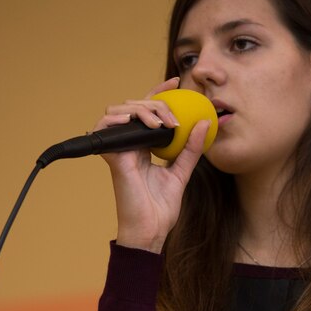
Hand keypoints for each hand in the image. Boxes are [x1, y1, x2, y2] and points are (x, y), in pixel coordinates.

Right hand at [93, 77, 210, 251]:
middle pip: (136, 106)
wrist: (150, 230)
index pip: (149, 111)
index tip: (178, 81)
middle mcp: (129, 145)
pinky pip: (105, 127)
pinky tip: (138, 123)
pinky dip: (118, 119)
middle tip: (174, 119)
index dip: (160, 92)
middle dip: (155, 102)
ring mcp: (119, 149)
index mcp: (144, 147)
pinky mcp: (112, 156)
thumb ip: (191, 150)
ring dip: (141, 109)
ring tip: (161, 123)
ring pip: (121, 110)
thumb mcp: (181, 174)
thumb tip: (205, 123)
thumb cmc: (161, 209)